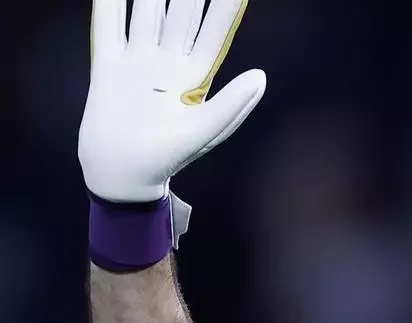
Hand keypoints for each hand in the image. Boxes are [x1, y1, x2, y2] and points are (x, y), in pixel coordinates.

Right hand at [79, 0, 265, 202]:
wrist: (124, 174)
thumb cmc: (169, 157)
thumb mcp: (207, 131)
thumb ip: (233, 103)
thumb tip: (261, 75)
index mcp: (196, 77)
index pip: (213, 33)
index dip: (224, 8)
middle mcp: (167, 63)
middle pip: (181, 15)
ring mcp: (137, 61)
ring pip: (147, 13)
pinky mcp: (108, 66)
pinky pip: (108, 26)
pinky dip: (109, 4)